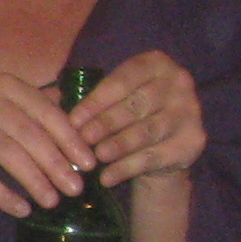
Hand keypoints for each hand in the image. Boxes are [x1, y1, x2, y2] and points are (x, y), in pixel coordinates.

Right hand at [0, 75, 92, 215]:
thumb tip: (89, 123)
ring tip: (53, 202)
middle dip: (56, 164)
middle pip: (29, 134)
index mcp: (4, 85)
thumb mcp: (10, 111)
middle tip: (76, 189)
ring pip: (9, 153)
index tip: (90, 164)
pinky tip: (22, 209)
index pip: (46, 112)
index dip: (70, 139)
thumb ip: (43, 111)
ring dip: (35, 180)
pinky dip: (4, 195)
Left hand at [73, 51, 204, 187]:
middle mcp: (179, 82)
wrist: (163, 142)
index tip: (72, 121)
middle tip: (81, 140)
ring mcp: (191, 111)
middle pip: (135, 106)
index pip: (122, 81)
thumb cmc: (128, 112)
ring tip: (94, 158)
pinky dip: (127, 168)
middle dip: (104, 125)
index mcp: (156, 63)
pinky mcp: (194, 140)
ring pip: (146, 131)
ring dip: (116, 146)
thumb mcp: (111, 97)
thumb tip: (46, 102)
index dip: (95, 102)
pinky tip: (107, 177)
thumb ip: (85, 96)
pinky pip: (155, 156)